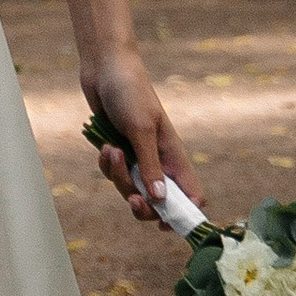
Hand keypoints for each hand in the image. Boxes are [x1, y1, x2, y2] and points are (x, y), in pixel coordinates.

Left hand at [83, 50, 198, 226]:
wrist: (106, 70)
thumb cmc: (130, 94)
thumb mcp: (141, 130)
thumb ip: (150, 165)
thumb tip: (161, 200)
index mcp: (174, 157)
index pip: (191, 195)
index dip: (184, 215)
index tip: (166, 225)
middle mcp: (159, 162)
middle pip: (157, 203)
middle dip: (142, 205)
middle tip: (133, 199)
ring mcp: (137, 158)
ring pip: (131, 189)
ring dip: (118, 176)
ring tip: (112, 150)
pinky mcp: (118, 153)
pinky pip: (112, 174)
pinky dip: (106, 165)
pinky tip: (104, 145)